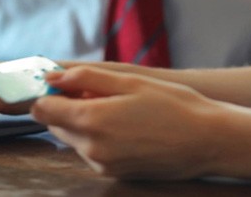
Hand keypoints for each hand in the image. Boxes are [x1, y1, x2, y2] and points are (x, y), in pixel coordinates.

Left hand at [32, 66, 227, 179]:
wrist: (208, 141)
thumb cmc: (174, 106)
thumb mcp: (131, 81)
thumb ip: (86, 78)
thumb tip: (53, 76)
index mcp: (91, 121)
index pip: (43, 109)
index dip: (50, 92)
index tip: (64, 82)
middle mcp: (91, 148)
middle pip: (56, 124)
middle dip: (67, 106)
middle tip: (99, 92)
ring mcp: (102, 164)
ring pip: (74, 138)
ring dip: (85, 122)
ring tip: (120, 108)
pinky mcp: (114, 173)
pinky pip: (92, 151)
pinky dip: (99, 137)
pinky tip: (127, 126)